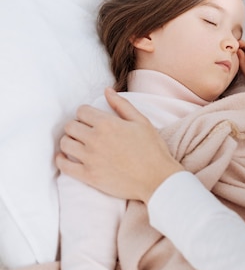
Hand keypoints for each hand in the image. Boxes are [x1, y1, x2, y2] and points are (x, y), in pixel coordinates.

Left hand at [55, 87, 183, 202]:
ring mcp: (90, 158)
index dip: (86, 114)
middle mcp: (95, 139)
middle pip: (70, 126)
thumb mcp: (142, 122)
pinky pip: (64, 166)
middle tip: (85, 133)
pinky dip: (62, 160)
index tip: (91, 120)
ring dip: (69, 142)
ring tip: (78, 144)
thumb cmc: (153, 150)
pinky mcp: (89, 176)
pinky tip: (67, 158)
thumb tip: (107, 90)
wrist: (157, 179)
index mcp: (108, 124)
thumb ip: (122, 105)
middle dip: (76, 127)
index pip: (81, 111)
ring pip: (65, 144)